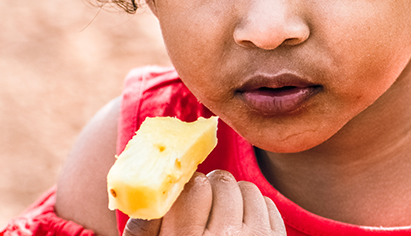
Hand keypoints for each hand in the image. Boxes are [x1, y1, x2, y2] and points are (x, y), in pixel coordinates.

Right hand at [123, 170, 285, 235]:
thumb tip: (156, 190)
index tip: (184, 200)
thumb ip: (143, 228)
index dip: (187, 189)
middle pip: (222, 183)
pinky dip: (253, 209)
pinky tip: (240, 226)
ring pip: (247, 189)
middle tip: (202, 209)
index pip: (194, 187)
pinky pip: (267, 204)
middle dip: (210, 190)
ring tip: (221, 217)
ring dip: (233, 197)